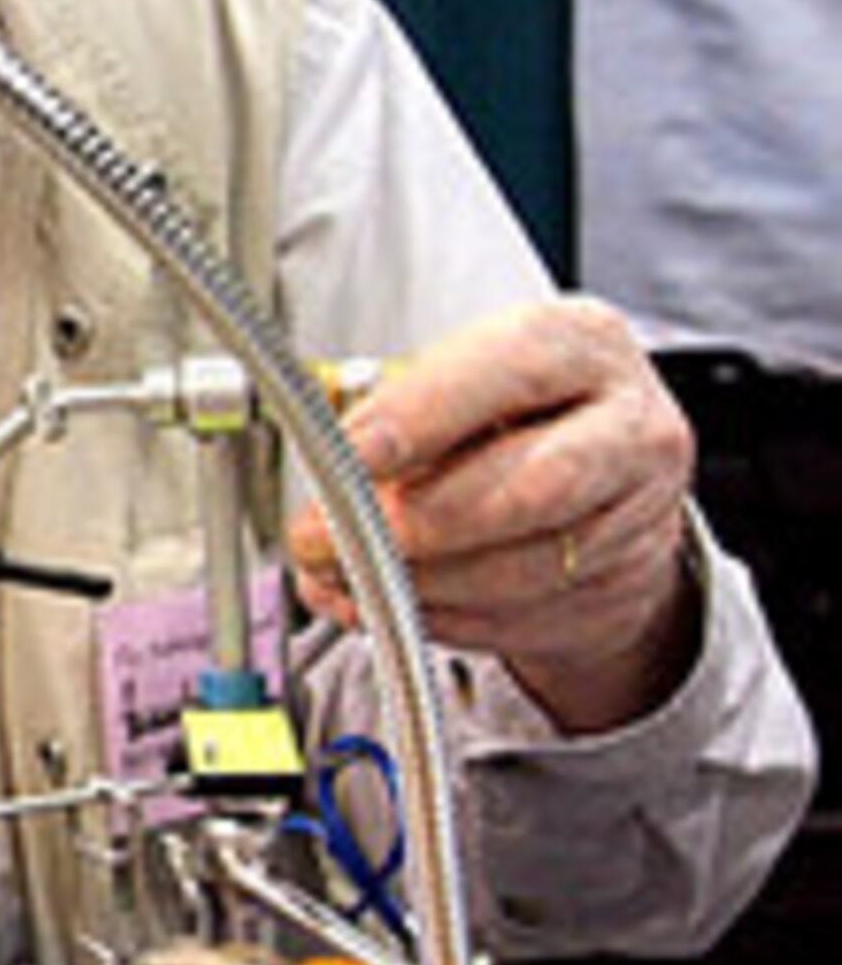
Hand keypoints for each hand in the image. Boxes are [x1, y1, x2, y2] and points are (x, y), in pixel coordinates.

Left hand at [286, 297, 697, 732]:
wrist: (609, 472)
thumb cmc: (515, 410)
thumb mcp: (463, 377)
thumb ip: (399, 412)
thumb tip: (324, 468)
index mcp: (581, 346)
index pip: (508, 371)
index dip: (421, 417)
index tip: (349, 456)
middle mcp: (629, 426)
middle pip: (534, 484)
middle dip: (417, 522)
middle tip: (328, 539)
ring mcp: (641, 511)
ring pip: (528, 566)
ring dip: (421, 582)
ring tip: (346, 576)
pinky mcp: (627, 584)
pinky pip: (525, 615)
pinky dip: (444, 618)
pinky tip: (390, 606)